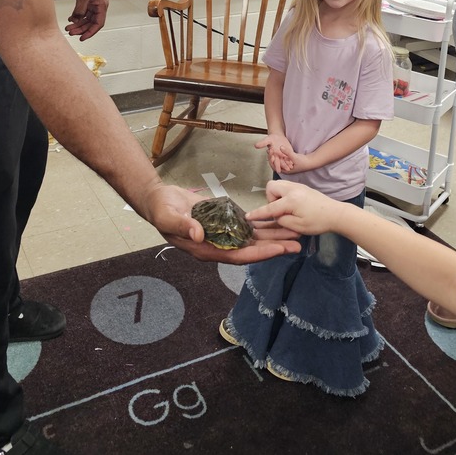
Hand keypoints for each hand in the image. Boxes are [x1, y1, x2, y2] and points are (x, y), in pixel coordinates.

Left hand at [65, 0, 108, 40]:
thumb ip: (80, 9)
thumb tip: (77, 19)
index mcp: (102, 4)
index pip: (98, 23)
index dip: (90, 32)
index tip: (83, 37)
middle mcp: (99, 5)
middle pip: (91, 22)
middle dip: (81, 28)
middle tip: (71, 32)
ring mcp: (93, 3)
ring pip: (87, 18)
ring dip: (78, 23)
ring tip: (69, 27)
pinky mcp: (88, 0)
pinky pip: (83, 12)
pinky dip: (77, 17)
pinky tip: (71, 19)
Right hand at [144, 184, 300, 262]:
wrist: (158, 199)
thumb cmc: (161, 209)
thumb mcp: (169, 216)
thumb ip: (184, 226)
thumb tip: (199, 235)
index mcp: (206, 249)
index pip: (238, 255)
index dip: (259, 253)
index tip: (278, 250)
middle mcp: (218, 245)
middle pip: (251, 250)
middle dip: (274, 247)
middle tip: (297, 244)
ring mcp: (221, 234)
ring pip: (251, 239)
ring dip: (272, 236)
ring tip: (294, 234)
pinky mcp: (223, 222)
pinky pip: (245, 227)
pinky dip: (261, 225)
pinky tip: (276, 220)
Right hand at [246, 179, 343, 234]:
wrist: (335, 213)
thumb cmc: (318, 222)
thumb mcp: (298, 227)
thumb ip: (282, 221)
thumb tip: (275, 216)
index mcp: (291, 200)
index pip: (269, 207)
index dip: (258, 213)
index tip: (247, 217)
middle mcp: (292, 189)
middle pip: (271, 187)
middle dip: (270, 198)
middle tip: (279, 211)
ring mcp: (297, 185)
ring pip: (277, 185)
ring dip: (276, 196)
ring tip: (285, 209)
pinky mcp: (301, 186)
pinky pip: (285, 186)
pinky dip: (283, 195)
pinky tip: (292, 205)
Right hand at [255, 136, 295, 173]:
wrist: (278, 137)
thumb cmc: (272, 138)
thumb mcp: (267, 140)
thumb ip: (262, 143)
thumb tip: (255, 145)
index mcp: (271, 154)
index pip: (271, 159)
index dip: (272, 160)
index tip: (273, 162)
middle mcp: (277, 157)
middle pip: (278, 162)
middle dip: (279, 166)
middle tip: (280, 170)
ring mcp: (282, 157)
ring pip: (284, 162)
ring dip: (285, 165)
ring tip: (288, 168)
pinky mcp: (287, 155)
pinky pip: (288, 159)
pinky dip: (290, 162)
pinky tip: (292, 164)